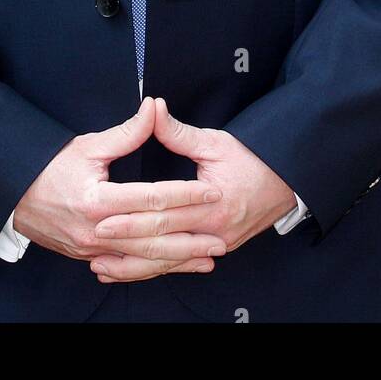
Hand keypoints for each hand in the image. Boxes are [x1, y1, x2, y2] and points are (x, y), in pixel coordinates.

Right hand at [12, 96, 229, 280]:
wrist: (15, 196)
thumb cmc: (51, 167)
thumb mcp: (88, 146)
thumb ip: (126, 133)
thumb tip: (154, 108)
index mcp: (98, 200)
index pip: (152, 198)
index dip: (185, 195)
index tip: (211, 192)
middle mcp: (97, 231)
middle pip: (153, 237)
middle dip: (190, 238)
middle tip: (221, 237)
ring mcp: (93, 250)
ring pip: (144, 258)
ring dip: (179, 260)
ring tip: (208, 258)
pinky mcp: (91, 257)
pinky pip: (129, 267)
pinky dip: (155, 268)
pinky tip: (175, 267)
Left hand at [86, 97, 296, 282]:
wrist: (287, 181)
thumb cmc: (252, 159)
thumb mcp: (215, 142)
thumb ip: (179, 132)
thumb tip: (152, 108)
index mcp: (211, 204)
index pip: (162, 213)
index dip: (131, 218)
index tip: (102, 218)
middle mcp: (214, 231)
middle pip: (161, 242)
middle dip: (126, 244)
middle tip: (93, 243)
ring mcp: (217, 244)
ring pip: (169, 261)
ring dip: (135, 267)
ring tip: (103, 268)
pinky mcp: (218, 249)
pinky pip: (181, 263)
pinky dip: (155, 269)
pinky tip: (133, 271)